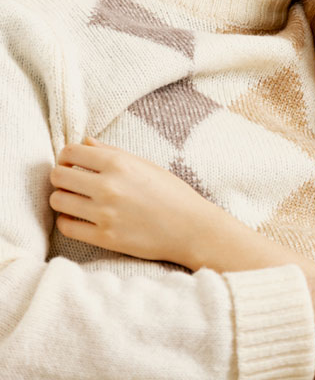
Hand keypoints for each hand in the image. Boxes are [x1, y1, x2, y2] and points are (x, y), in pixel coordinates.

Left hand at [49, 138, 217, 265]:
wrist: (192, 229)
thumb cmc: (173, 194)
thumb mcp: (146, 165)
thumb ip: (113, 152)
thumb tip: (85, 141)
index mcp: (119, 163)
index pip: (70, 152)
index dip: (66, 157)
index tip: (71, 163)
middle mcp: (108, 186)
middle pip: (58, 176)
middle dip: (61, 177)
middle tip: (72, 183)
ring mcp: (105, 213)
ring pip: (58, 201)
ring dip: (63, 199)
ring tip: (76, 201)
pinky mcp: (104, 237)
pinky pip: (66, 227)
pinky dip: (68, 221)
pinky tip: (79, 218)